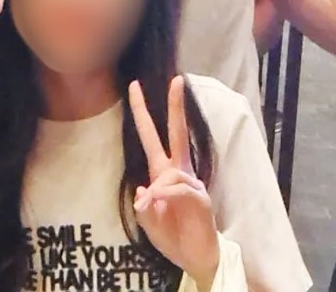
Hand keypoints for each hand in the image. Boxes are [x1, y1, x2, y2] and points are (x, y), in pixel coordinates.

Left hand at [129, 77, 219, 286]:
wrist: (194, 255)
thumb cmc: (171, 234)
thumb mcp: (148, 219)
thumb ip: (144, 204)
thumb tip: (147, 190)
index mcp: (163, 172)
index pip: (152, 137)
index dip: (143, 113)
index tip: (134, 86)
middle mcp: (179, 171)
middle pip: (177, 133)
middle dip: (176, 106)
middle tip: (176, 79)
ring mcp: (192, 182)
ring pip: (170, 174)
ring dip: (158, 194)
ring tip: (154, 210)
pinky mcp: (201, 196)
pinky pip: (179, 191)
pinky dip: (167, 200)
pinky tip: (165, 209)